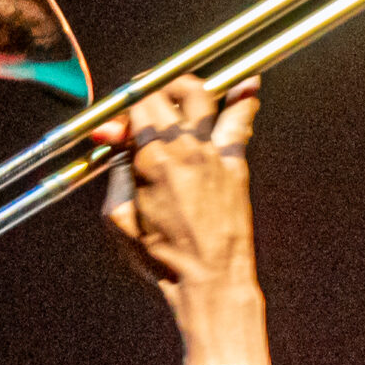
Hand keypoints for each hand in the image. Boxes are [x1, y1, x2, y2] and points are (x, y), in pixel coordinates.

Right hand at [96, 73, 269, 364]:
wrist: (210, 281)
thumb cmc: (164, 260)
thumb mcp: (119, 219)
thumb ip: (116, 174)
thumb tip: (116, 143)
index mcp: (153, 160)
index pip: (136, 107)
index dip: (122, 112)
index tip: (115, 129)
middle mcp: (186, 149)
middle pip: (162, 96)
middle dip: (146, 97)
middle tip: (138, 113)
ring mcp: (214, 154)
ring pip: (200, 96)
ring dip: (182, 86)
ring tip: (174, 91)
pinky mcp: (235, 165)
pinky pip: (241, 122)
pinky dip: (244, 98)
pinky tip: (249, 82)